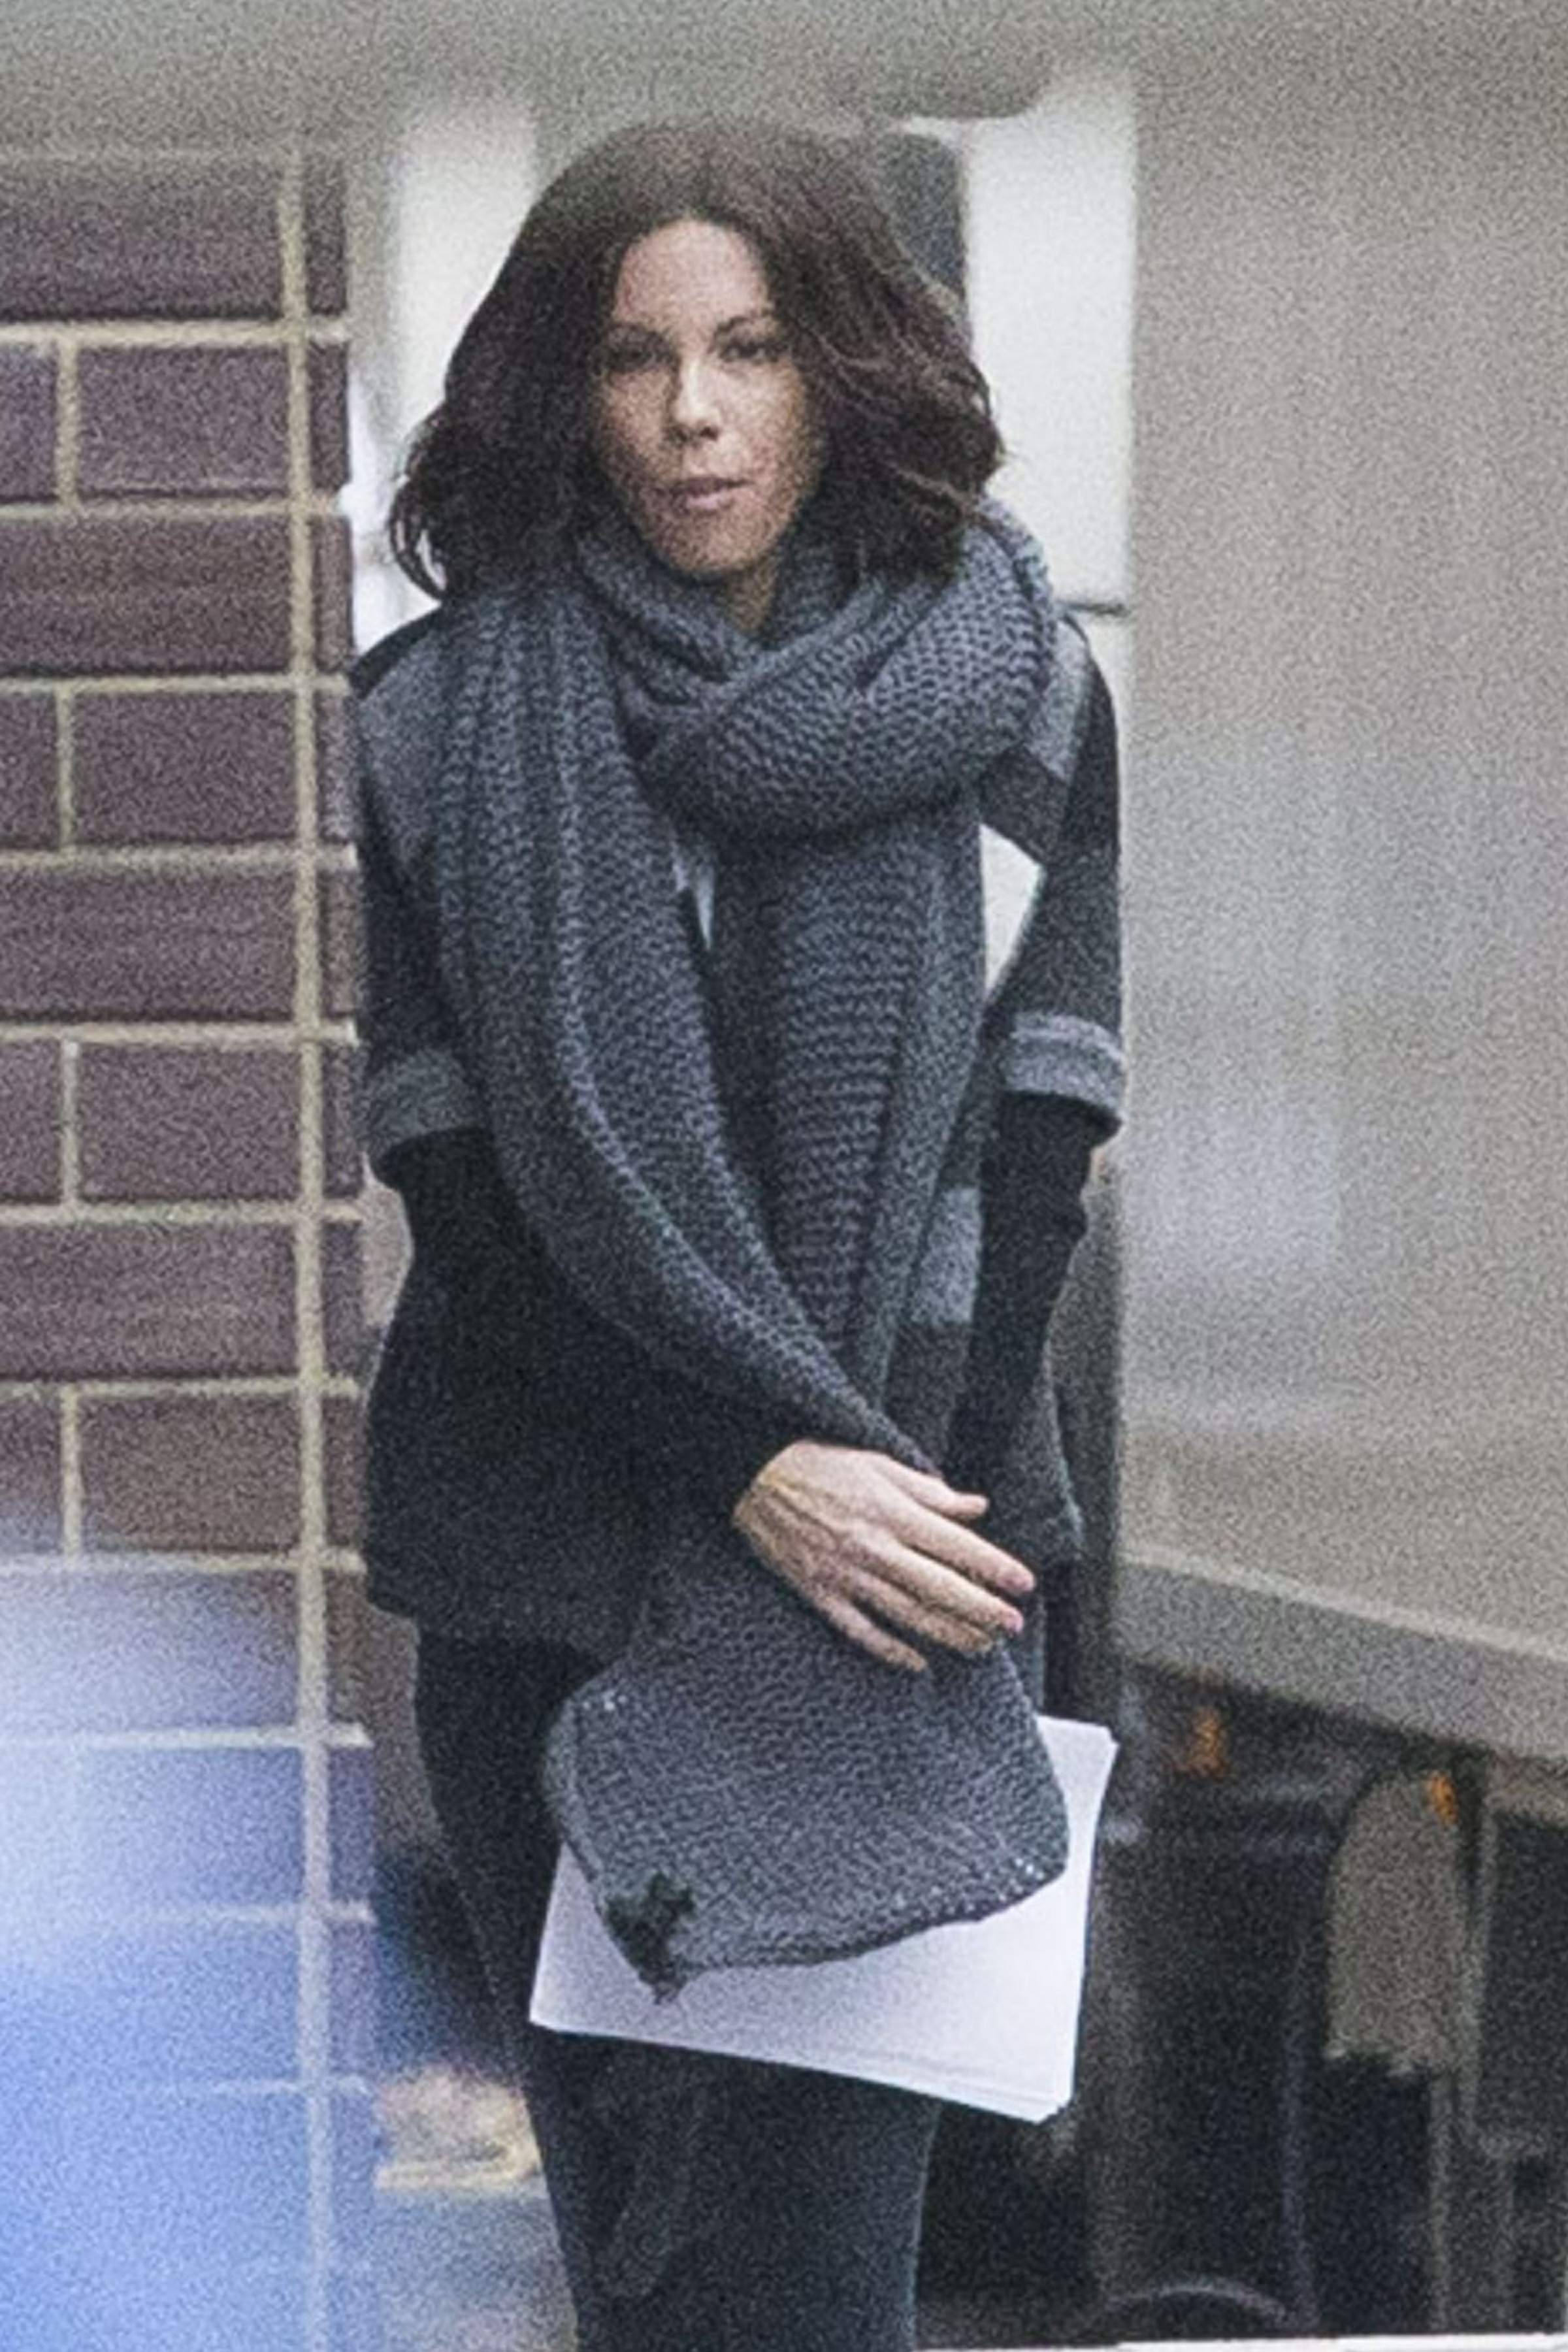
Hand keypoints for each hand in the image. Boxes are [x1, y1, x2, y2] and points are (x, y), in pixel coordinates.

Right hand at [730, 1440, 1034, 1674]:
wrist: (753, 1472)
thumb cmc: (820, 1461)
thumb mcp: (880, 1463)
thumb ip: (930, 1492)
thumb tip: (977, 1507)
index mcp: (891, 1511)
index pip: (955, 1545)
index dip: (994, 1567)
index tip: (1024, 1584)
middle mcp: (872, 1547)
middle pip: (938, 1587)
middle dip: (980, 1610)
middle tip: (1013, 1626)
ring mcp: (844, 1575)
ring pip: (905, 1614)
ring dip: (948, 1634)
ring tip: (981, 1647)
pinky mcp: (819, 1593)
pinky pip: (859, 1631)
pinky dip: (890, 1650)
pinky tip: (918, 1664)